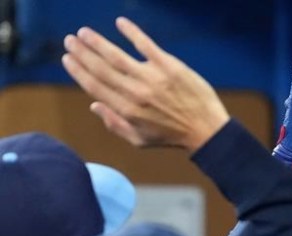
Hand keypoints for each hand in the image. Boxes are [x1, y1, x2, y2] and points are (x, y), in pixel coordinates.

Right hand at [61, 17, 229, 151]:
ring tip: (84, 32)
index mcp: (127, 111)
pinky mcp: (170, 67)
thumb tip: (93, 105)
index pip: (94, 86)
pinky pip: (146, 45)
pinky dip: (132, 32)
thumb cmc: (172, 137)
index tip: (68, 59)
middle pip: (101, 68)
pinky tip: (120, 22)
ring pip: (117, 56)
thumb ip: (114, 124)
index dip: (78, 71)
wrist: (207, 131)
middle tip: (71, 40)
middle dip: (83, 53)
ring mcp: (153, 79)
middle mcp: (136, 94)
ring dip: (98, 42)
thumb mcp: (140, 140)